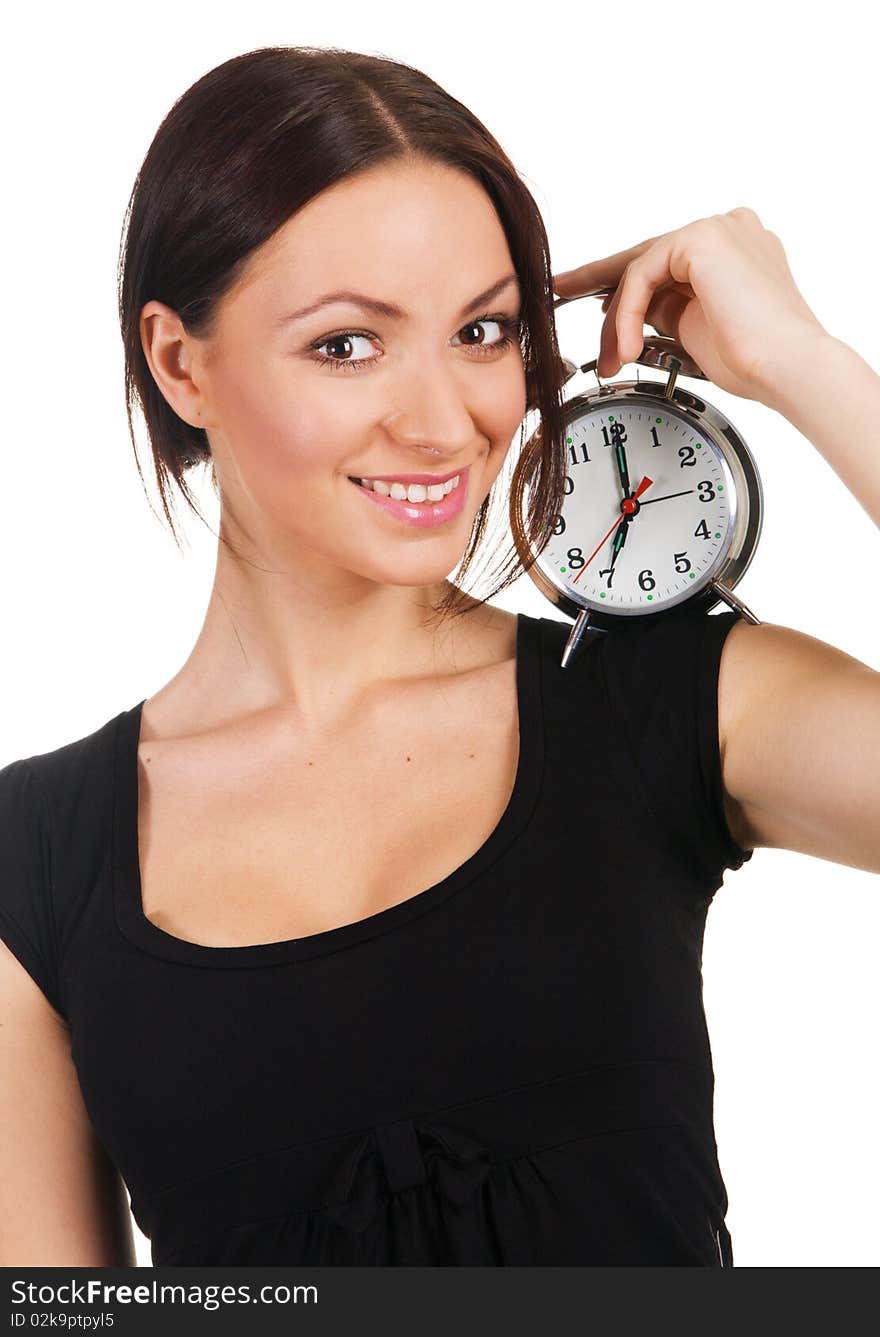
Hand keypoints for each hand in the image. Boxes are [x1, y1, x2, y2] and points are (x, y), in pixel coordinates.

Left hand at [551, 207, 830, 406]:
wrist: (785, 366)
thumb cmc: (755, 359)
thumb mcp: (695, 329)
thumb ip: (666, 308)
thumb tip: (633, 311)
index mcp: (731, 249)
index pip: (662, 260)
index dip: (618, 281)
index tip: (579, 292)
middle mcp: (726, 229)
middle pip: (645, 259)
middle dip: (598, 285)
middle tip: (559, 295)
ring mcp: (715, 229)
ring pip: (639, 269)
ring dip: (616, 320)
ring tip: (611, 359)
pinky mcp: (700, 239)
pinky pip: (641, 275)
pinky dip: (626, 314)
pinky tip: (625, 346)